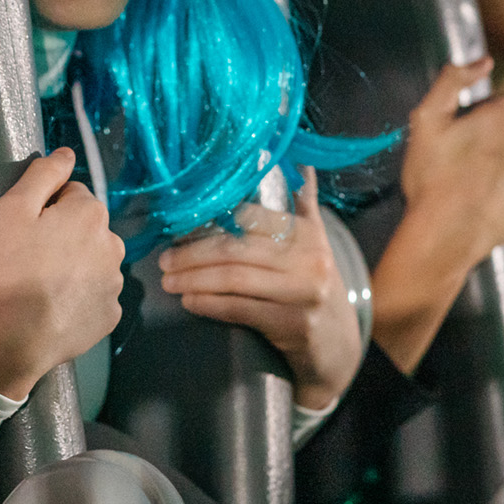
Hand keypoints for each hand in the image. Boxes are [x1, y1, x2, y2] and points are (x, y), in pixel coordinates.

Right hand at [0, 148, 124, 401]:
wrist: (12, 336)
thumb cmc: (8, 269)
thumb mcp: (12, 210)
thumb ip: (42, 175)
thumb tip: (67, 154)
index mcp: (91, 214)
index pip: (71, 196)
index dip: (46, 209)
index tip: (27, 231)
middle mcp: (113, 244)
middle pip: (87, 229)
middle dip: (65, 237)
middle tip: (32, 259)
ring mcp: (115, 284)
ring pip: (94, 263)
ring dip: (76, 267)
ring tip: (43, 287)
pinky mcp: (110, 316)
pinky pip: (95, 297)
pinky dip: (80, 299)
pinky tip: (56, 308)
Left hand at [157, 170, 362, 411]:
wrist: (338, 346)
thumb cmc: (315, 286)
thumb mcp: (316, 242)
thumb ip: (302, 202)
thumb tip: (296, 157)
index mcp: (307, 232)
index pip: (249, 217)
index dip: (209, 219)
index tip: (178, 225)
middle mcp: (309, 259)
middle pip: (237, 249)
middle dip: (194, 253)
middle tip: (164, 258)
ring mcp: (303, 293)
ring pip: (235, 279)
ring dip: (195, 278)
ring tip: (169, 280)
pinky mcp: (294, 325)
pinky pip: (241, 309)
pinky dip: (210, 304)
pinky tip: (190, 301)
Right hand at [372, 56, 503, 372]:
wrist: (444, 233)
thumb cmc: (431, 175)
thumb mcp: (426, 119)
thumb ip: (453, 80)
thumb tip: (483, 61)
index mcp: (503, 115)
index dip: (484, 115)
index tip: (463, 133)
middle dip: (496, 138)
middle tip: (464, 160)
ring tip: (474, 183)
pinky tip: (488, 198)